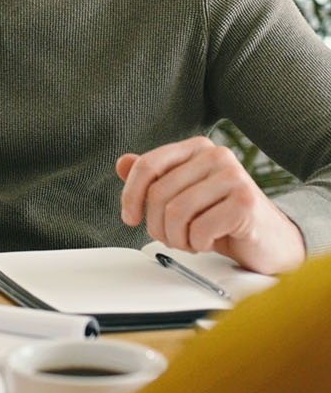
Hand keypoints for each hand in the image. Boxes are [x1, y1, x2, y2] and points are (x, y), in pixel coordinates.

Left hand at [117, 136, 305, 273]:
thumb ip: (154, 178)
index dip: (130, 195)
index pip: (147, 165)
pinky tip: (208, 243)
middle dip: (157, 225)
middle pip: (159, 193)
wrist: (270, 241)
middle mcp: (216, 156)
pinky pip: (199, 229)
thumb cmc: (223, 218)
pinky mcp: (246, 203)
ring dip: (176, 238)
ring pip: (176, 212)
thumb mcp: (183, 195)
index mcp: (197, 148)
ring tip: (190, 241)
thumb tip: (122, 162)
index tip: (130, 218)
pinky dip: (197, 244)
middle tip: (171, 238)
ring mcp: (234, 177)